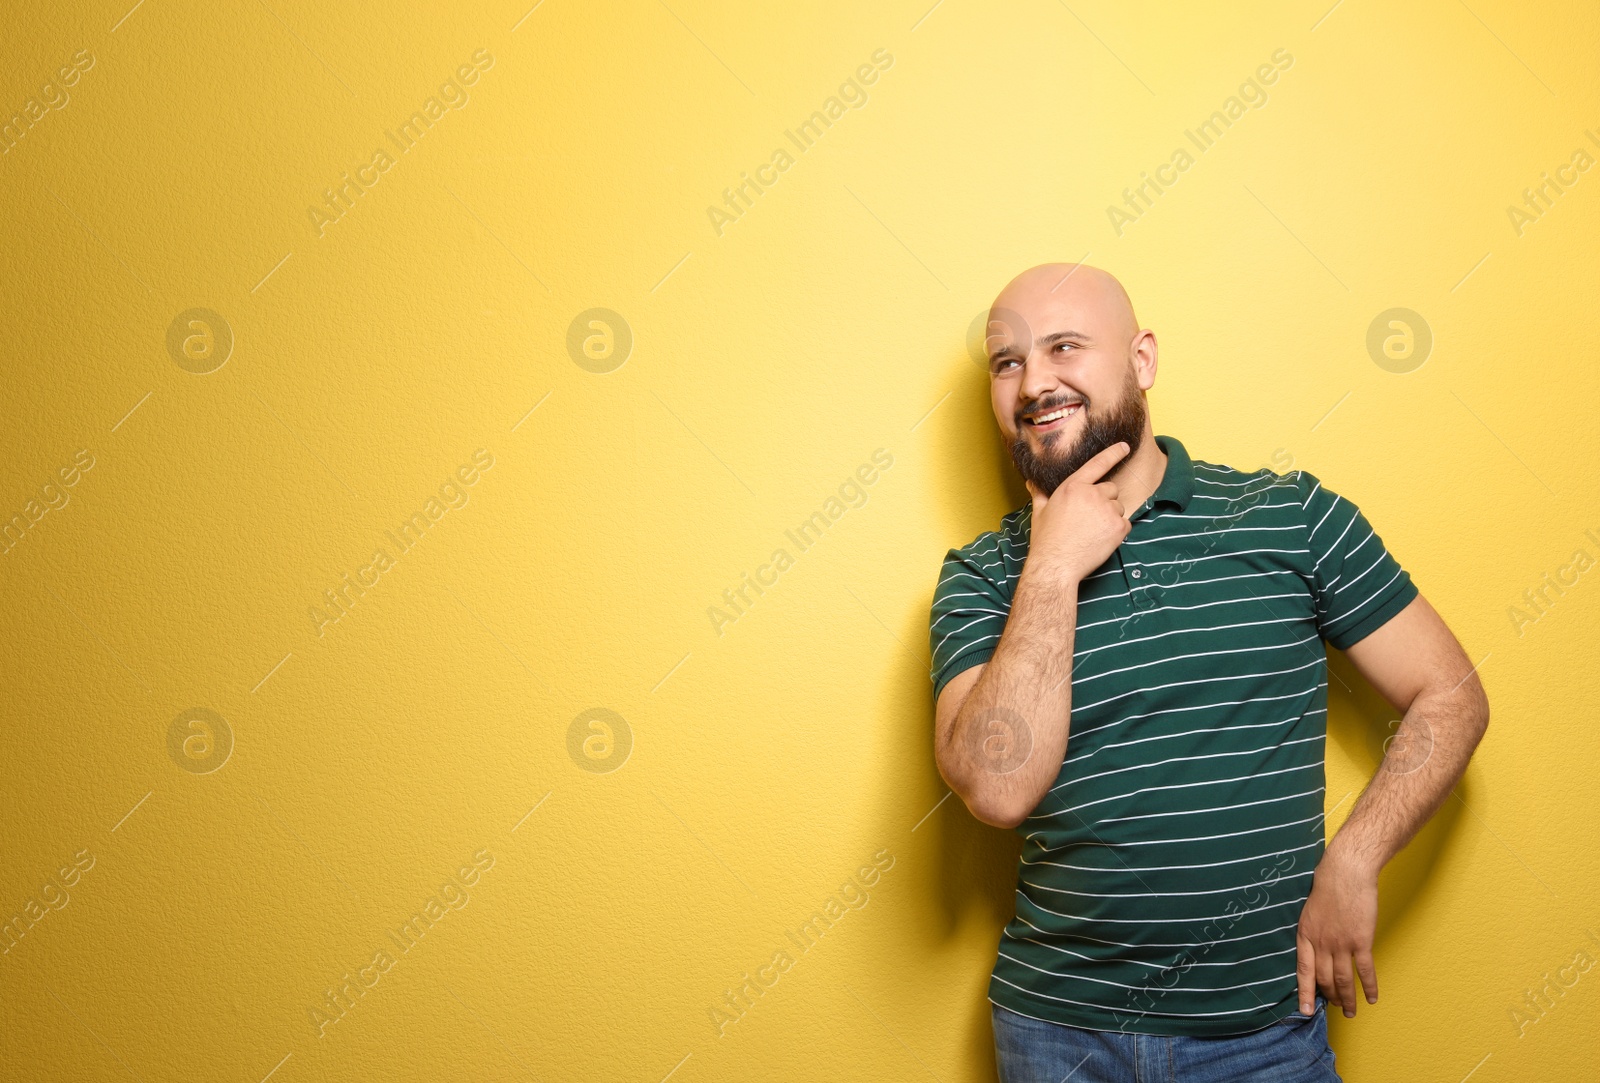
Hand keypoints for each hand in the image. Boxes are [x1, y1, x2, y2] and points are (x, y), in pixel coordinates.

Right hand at [1023, 441, 1133, 584]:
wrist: (1056, 565)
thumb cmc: (1046, 540)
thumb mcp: (1039, 512)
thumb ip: (1039, 494)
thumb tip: (1031, 482)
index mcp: (1072, 487)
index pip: (1097, 464)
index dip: (1113, 453)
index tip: (1124, 446)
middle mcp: (1091, 494)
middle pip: (1111, 489)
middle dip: (1104, 501)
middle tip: (1090, 519)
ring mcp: (1107, 510)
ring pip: (1118, 507)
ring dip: (1111, 517)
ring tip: (1093, 532)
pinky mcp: (1118, 527)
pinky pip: (1126, 523)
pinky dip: (1118, 531)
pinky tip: (1102, 540)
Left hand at [1296, 849, 1379, 1017]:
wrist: (1346, 872)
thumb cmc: (1327, 885)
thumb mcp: (1309, 910)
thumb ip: (1312, 931)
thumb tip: (1315, 947)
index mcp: (1305, 934)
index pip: (1303, 971)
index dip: (1304, 992)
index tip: (1304, 1010)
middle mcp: (1321, 942)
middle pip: (1325, 978)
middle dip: (1330, 996)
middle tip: (1336, 1008)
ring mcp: (1341, 943)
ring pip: (1344, 980)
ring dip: (1348, 999)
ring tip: (1351, 1012)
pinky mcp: (1361, 941)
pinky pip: (1365, 970)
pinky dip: (1369, 987)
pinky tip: (1372, 998)